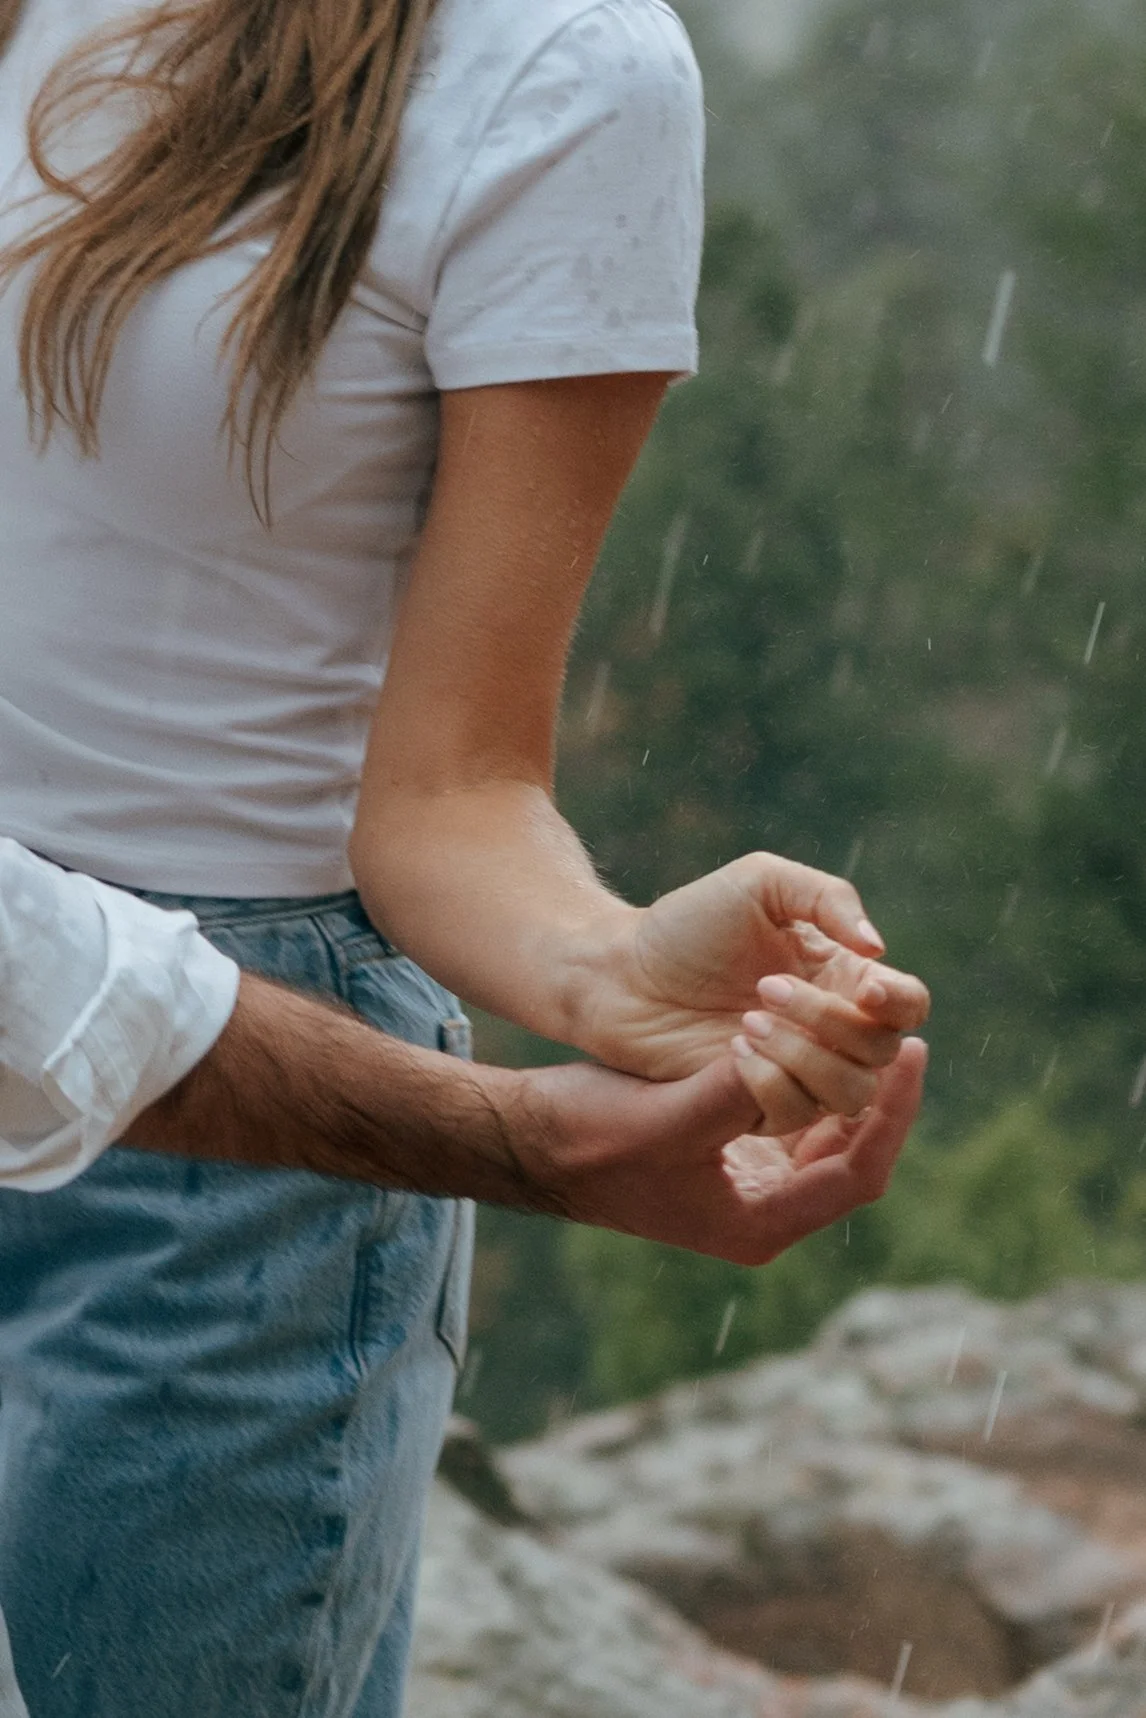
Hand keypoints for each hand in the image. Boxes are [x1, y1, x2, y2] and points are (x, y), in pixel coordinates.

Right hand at [520, 1037, 927, 1264]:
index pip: (859, 1172)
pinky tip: (814, 1038)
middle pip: (852, 1157)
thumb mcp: (671, 1115)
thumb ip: (737, 1091)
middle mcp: (761, 1214)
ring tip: (869, 1032)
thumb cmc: (592, 1138)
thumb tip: (793, 1057)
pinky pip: (790, 1123)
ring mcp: (745, 1188)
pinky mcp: (726, 1159)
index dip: (893, 1114)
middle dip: (879, 1099)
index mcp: (759, 1225)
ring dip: (844, 1087)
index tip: (911, 1055)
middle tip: (904, 1038)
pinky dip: (806, 1083)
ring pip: (824, 1138)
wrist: (530, 1143)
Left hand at [579, 852, 929, 1092]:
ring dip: (803, 1055)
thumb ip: (829, 898)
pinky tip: (731, 1051)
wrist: (619, 970)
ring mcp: (796, 1072)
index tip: (862, 986)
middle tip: (765, 987)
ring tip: (745, 1023)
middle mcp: (829, 1030)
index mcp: (841, 976)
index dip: (899, 1002)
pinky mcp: (757, 1107)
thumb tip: (879, 951)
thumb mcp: (761, 882)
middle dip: (830, 1021)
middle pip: (881, 1051)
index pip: (907, 1004)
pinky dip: (769, 1083)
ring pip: (848, 1092)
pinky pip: (794, 1113)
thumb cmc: (689, 922)